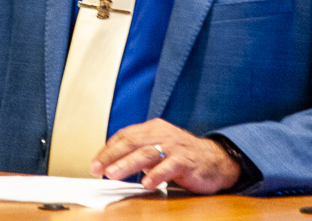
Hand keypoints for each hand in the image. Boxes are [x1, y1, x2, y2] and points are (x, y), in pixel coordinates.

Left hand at [90, 118, 240, 193]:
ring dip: (127, 164)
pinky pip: (169, 166)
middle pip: (132, 142)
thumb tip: (111, 163)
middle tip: (98, 168)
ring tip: (113, 174)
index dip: (108, 149)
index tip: (95, 163)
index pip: (125, 135)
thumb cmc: (183, 156)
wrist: (216, 159)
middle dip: (112, 156)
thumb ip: (138, 153)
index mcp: (154, 129)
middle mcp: (163, 134)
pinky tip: (147, 183)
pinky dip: (156, 175)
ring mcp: (175, 147)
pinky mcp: (186, 161)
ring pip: (147, 153)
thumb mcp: (158, 149)